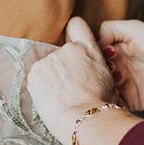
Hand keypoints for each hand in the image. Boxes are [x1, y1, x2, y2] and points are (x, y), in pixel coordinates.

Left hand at [27, 17, 117, 144]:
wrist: (85, 120)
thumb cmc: (100, 106)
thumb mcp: (108, 78)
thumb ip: (96, 65)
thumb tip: (90, 69)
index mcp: (88, 48)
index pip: (76, 24)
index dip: (73, 33)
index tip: (71, 45)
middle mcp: (67, 48)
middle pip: (60, 52)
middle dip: (62, 65)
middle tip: (69, 86)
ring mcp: (49, 59)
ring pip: (48, 66)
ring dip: (52, 77)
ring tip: (61, 97)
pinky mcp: (35, 72)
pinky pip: (37, 77)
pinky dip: (41, 87)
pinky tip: (51, 100)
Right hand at [99, 20, 143, 110]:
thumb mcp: (133, 28)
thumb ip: (109, 29)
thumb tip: (93, 41)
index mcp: (116, 51)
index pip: (94, 54)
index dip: (92, 54)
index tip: (97, 52)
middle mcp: (117, 68)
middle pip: (95, 72)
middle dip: (96, 70)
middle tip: (108, 65)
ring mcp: (123, 85)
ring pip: (101, 88)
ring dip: (102, 84)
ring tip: (116, 76)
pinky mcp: (131, 101)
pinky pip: (113, 103)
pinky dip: (109, 99)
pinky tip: (114, 91)